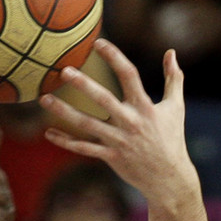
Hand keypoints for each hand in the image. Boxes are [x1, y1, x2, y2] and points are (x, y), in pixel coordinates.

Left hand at [40, 38, 195, 202]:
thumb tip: (171, 52)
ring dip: (65, 112)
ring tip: (44, 99)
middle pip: (104, 100)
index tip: (98, 43)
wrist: (168, 178)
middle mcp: (130, 122)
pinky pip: (84, 148)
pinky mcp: (111, 157)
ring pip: (87, 125)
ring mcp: (119, 141)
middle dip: (84, 85)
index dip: (114, 58)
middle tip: (64, 70)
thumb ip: (173, 79)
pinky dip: (66, 141)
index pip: (129, 76)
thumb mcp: (176, 107)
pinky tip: (49, 132)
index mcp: (145, 107)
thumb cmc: (172, 138)